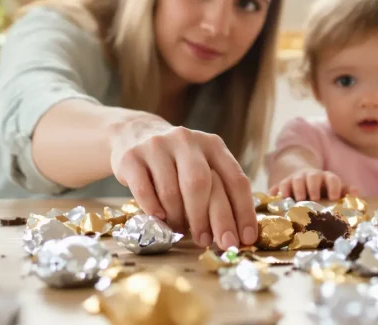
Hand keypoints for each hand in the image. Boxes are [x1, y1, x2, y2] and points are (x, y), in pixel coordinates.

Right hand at [110, 119, 256, 249]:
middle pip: (201, 184)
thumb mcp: (203, 165)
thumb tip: (231, 234)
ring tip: (181, 231)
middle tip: (211, 242)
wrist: (135, 134)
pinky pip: (144, 190)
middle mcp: (186, 140)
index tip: (245, 239)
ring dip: (178, 218)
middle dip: (208, 219)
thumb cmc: (177, 162)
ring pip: (171, 191)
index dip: (243, 212)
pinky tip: (159, 219)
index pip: (235, 179)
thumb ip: (217, 191)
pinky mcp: (131, 157)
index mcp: (213, 145)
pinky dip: (153, 210)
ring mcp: (157, 146)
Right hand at [269, 169, 355, 200]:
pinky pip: (278, 185)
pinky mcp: (284, 184)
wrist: (304, 178)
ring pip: (294, 179)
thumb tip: (356, 192)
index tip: (334, 197)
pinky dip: (276, 191)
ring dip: (295, 188)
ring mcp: (296, 179)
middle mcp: (311, 176)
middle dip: (312, 186)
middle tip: (314, 198)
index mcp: (325, 178)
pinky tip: (274, 196)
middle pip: (312, 176)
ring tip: (296, 199)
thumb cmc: (323, 189)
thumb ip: (345, 191)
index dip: (334, 186)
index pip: (332, 178)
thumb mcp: (334, 189)